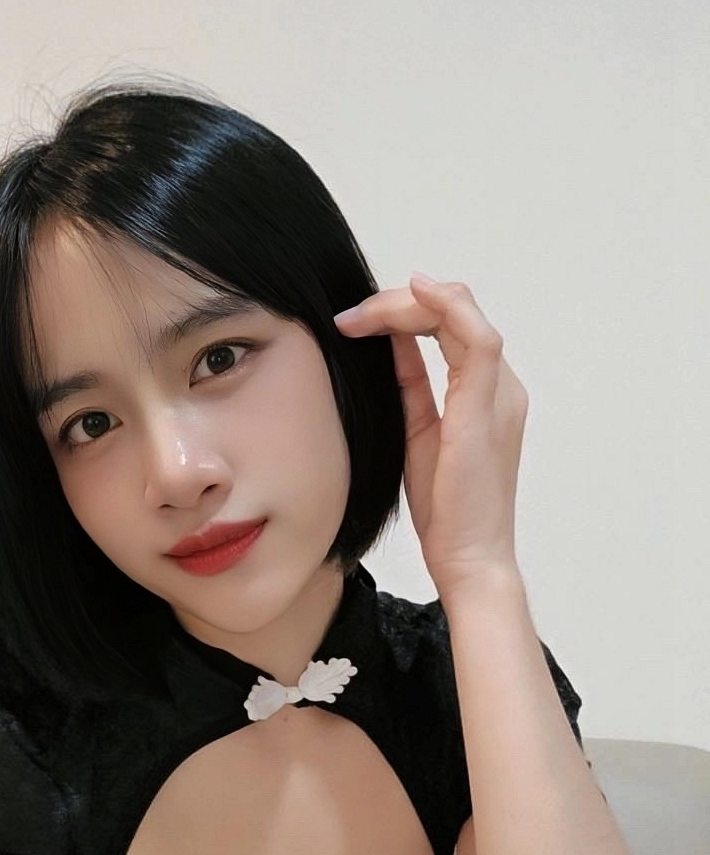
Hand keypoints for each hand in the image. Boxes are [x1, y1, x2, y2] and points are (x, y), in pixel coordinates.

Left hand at [333, 274, 527, 604]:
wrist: (468, 558)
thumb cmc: (447, 508)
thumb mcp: (417, 429)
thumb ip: (409, 383)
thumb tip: (386, 341)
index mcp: (486, 391)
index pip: (450, 325)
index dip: (403, 311)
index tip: (355, 322)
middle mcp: (501, 386)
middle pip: (456, 311)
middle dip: (399, 302)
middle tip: (352, 316)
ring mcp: (499, 394)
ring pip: (462, 314)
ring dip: (408, 303)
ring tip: (362, 314)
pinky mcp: (488, 408)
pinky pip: (475, 338)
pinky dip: (444, 308)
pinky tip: (411, 296)